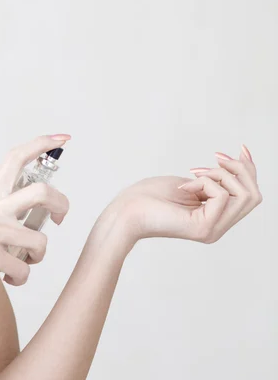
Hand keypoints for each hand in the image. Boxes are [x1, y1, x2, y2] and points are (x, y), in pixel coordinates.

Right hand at [0, 135, 69, 305]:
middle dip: (61, 205)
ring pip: (40, 241)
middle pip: (42, 192)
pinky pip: (25, 269)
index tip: (62, 138)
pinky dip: (21, 278)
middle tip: (59, 218)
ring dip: (36, 257)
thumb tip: (19, 202)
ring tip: (21, 262)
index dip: (42, 144)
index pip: (16, 159)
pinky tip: (8, 278)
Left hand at [100, 145, 261, 251]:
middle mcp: (218, 228)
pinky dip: (205, 181)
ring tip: (195, 173)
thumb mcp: (190, 182)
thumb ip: (214, 181)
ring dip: (221, 174)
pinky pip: (221, 195)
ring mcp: (212, 230)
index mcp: (215, 219)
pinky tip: (184, 186)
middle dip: (239, 169)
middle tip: (215, 158)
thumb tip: (238, 164)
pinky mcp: (203, 228)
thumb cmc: (149, 197)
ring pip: (244, 195)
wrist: (125, 212)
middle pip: (254, 196)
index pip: (250, 196)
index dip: (250, 170)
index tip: (240, 149)